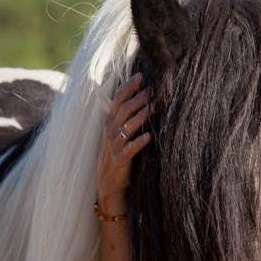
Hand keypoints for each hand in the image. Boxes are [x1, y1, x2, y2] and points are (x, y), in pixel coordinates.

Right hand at [97, 72, 151, 211]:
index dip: (128, 87)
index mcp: (109, 123)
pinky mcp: (119, 160)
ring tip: (152, 108)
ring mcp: (114, 146)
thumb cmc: (117, 155)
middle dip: (136, 99)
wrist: (107, 184)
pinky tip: (149, 136)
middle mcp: (109, 133)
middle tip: (150, 91)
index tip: (140, 76)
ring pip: (125, 128)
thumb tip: (142, 97)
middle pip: (122, 111)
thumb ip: (125, 117)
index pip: (117, 100)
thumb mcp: (117, 134)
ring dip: (139, 117)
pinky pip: (129, 150)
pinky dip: (139, 143)